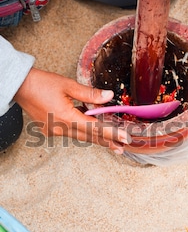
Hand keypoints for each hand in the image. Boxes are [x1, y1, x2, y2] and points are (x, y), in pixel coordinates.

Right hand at [14, 68, 130, 153]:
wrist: (20, 86)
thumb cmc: (41, 83)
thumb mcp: (69, 85)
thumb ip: (90, 94)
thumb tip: (108, 96)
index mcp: (66, 118)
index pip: (95, 128)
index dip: (111, 134)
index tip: (124, 139)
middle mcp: (60, 128)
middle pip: (89, 136)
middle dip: (106, 142)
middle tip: (122, 147)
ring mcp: (54, 131)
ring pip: (80, 135)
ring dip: (95, 137)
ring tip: (111, 142)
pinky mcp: (50, 130)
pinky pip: (71, 132)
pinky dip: (82, 130)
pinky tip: (90, 128)